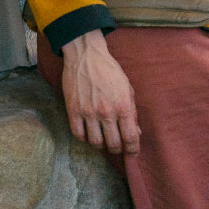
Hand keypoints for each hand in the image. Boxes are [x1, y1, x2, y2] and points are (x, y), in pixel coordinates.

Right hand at [61, 30, 140, 154]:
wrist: (85, 55)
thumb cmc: (110, 71)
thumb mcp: (128, 90)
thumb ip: (132, 113)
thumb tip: (136, 133)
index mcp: (123, 107)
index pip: (131, 138)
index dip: (133, 150)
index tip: (133, 153)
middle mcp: (106, 112)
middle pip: (113, 144)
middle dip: (118, 149)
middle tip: (118, 146)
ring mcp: (88, 112)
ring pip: (95, 143)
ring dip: (101, 145)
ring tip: (103, 139)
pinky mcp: (72, 110)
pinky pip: (78, 134)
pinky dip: (84, 138)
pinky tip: (89, 133)